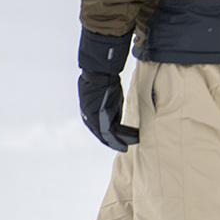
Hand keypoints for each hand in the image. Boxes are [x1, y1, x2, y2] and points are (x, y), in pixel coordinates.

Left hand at [78, 29, 137, 150]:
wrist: (99, 73)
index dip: (110, 135)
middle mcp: (89, 119)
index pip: (99, 128)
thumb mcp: (107, 95)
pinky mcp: (101, 119)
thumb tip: (115, 111)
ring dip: (120, 141)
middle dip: (114, 141)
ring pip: (108, 136)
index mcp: (88, 113)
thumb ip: (110, 107)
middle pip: (102, 135)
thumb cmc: (103, 79)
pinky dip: (122, 138)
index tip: (120, 138)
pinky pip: (112, 133)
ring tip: (130, 145)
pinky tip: (130, 140)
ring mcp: (94, 120)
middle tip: (125, 146)